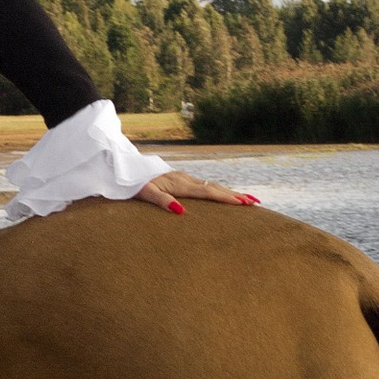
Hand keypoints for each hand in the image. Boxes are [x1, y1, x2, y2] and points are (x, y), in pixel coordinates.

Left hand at [132, 167, 261, 216]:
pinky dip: (217, 191)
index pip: (208, 192)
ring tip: (246, 199)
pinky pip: (203, 186)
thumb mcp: (144, 193)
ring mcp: (183, 178)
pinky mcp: (179, 179)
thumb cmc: (132, 183)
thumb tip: (181, 211)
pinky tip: (222, 194)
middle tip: (255, 203)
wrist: (123, 167)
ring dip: (229, 192)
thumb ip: (162, 201)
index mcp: (179, 184)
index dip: (227, 198)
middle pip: (215, 187)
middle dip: (235, 195)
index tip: (244, 203)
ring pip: (211, 185)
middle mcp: (185, 179)